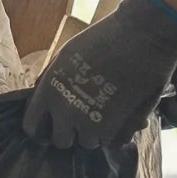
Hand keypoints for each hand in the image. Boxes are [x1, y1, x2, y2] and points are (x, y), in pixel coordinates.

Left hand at [23, 0, 176, 148]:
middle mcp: (66, 112)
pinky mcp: (117, 128)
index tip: (53, 122)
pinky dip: (117, 134)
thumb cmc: (104, 38)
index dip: (43, 126)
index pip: (33, 127)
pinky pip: (111, 142)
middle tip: (83, 118)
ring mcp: (92, 123)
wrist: (143, 35)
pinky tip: (122, 115)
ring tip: (106, 112)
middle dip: (71, 132)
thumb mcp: (65, 55)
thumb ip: (50, 79)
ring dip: (96, 133)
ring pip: (88, 143)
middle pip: (61, 141)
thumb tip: (41, 95)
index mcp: (49, 92)